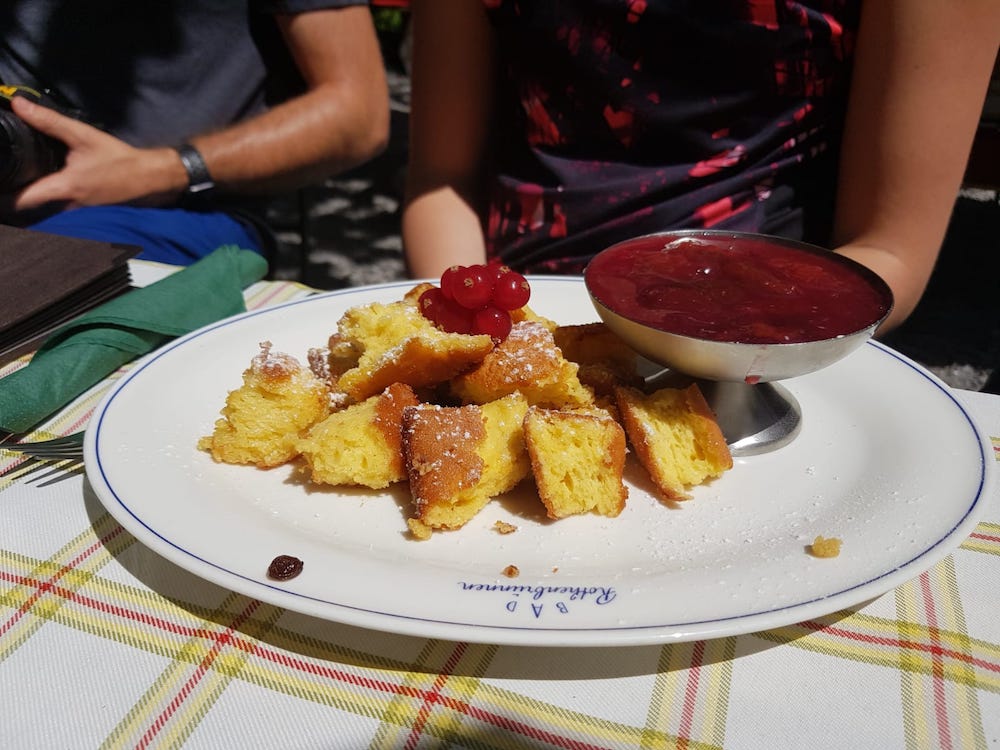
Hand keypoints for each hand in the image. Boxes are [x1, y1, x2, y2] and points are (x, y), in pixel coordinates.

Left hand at [9, 95, 185, 212]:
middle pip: (28, 202)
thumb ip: (49, 121)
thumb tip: (18, 105)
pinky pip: (55, 199)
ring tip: (13, 175)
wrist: (148, 177)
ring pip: (42, 202)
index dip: (3, 196)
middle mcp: (66, 202)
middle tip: (1, 174)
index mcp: (64, 188)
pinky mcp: (83, 202)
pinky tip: (41, 175)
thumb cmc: (119, 159)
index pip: (21, 200)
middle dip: (11, 192)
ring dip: (28, 191)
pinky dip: (44, 190)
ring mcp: (75, 205)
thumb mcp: (83, 136)